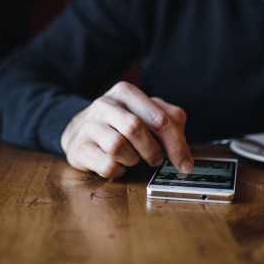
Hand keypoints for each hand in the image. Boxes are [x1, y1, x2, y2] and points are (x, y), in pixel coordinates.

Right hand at [59, 81, 192, 178]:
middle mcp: (105, 104)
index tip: (185, 164)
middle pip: (136, 128)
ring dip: (133, 160)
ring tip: (132, 159)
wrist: (79, 129)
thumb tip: (182, 145)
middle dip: (153, 151)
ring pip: (118, 146)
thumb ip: (168, 120)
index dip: (177, 144)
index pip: (159, 118)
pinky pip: (107, 166)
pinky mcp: (79, 147)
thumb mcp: (144, 113)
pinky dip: (118, 171)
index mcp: (126, 92)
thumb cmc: (119, 123)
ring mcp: (89, 125)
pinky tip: (117, 165)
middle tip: (156, 160)